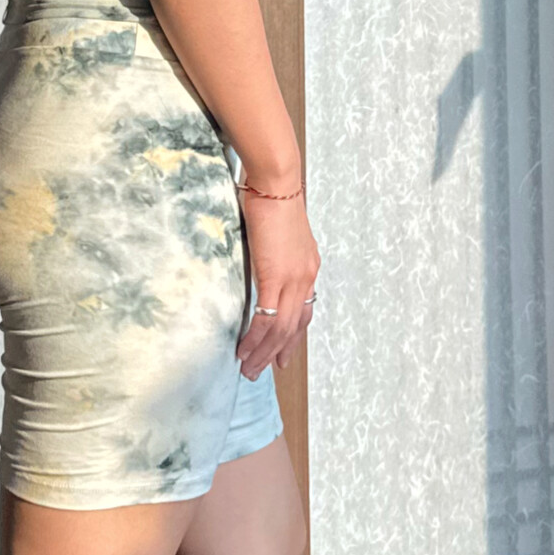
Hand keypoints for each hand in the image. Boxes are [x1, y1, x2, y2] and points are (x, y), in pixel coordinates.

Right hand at [235, 191, 320, 379]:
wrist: (276, 183)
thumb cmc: (272, 197)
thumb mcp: (278, 231)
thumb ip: (274, 251)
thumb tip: (261, 258)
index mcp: (308, 267)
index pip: (303, 311)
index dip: (293, 336)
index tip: (282, 354)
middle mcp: (306, 277)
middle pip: (294, 327)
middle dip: (277, 352)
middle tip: (261, 371)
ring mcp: (294, 279)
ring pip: (281, 329)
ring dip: (264, 352)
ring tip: (249, 369)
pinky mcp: (275, 277)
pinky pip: (267, 318)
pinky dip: (256, 338)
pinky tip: (245, 349)